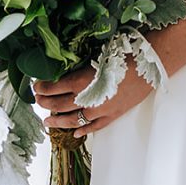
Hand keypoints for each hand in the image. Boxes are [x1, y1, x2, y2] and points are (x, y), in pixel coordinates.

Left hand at [33, 64, 154, 137]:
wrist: (150, 64)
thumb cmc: (125, 52)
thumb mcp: (98, 53)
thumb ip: (82, 64)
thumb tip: (67, 65)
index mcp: (83, 80)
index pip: (56, 87)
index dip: (43, 88)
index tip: (35, 86)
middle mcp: (89, 99)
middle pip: (61, 104)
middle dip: (47, 103)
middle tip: (38, 102)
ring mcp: (101, 110)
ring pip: (74, 119)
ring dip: (59, 120)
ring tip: (47, 122)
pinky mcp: (113, 115)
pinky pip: (95, 126)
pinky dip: (84, 129)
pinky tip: (75, 131)